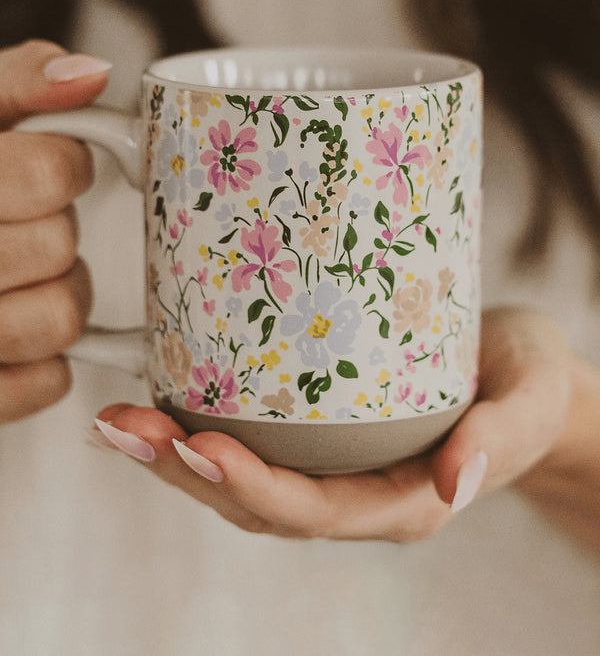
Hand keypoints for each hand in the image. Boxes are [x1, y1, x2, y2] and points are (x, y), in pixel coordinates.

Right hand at [0, 40, 110, 421]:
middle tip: (25, 223)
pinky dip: (46, 358)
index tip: (51, 167)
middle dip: (56, 228)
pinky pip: (49, 382)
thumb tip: (88, 75)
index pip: (47, 174)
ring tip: (23, 275)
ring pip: (62, 318)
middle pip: (57, 245)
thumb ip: (17, 81)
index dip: (65, 166)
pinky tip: (13, 325)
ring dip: (60, 292)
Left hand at [93, 307, 571, 540]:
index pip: (317, 512)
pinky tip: (162, 399)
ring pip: (244, 480)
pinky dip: (202, 428)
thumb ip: (499, 441)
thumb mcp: (530, 402)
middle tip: (123, 428)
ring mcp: (336, 468)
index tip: (198, 446)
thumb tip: (456, 483)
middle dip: (186, 472)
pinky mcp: (323, 435)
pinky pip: (255, 444)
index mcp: (406, 500)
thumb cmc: (527, 386)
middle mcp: (360, 494)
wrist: (521, 375)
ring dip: (176, 455)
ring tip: (116, 422)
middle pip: (260, 503)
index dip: (253, 487)